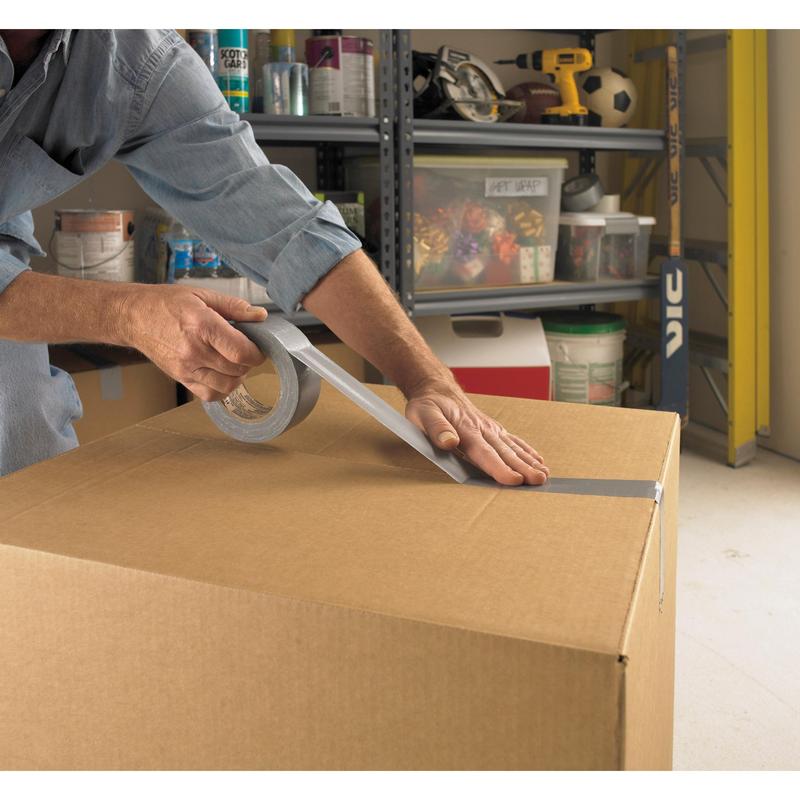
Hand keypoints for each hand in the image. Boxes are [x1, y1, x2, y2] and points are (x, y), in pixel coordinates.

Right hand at [116, 285, 266, 401]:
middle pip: (237, 370)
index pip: (241, 352)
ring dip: (237, 376)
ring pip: (226, 386)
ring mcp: (186, 368)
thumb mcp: (202, 295)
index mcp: (202, 326)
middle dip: (248, 362)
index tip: (257, 346)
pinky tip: (221, 373)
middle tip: (244, 350)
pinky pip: (210, 395)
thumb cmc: (166, 303)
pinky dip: (222, 388)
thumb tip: (260, 315)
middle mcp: (194, 351)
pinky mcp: (180, 378)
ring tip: (233, 362)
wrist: (133, 317)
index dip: (256, 353)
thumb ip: (234, 307)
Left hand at [405, 379, 548, 485]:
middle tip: (539, 481)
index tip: (514, 479)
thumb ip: (436, 429)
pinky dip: (527, 451)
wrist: (438, 390)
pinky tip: (539, 460)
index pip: (485, 453)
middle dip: (523, 468)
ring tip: (545, 475)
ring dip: (530, 461)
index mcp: (466, 430)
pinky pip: (514, 441)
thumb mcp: (422, 415)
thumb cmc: (429, 406)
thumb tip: (449, 442)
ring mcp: (491, 429)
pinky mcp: (494, 430)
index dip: (500, 468)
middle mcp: (483, 430)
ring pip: (513, 447)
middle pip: (505, 452)